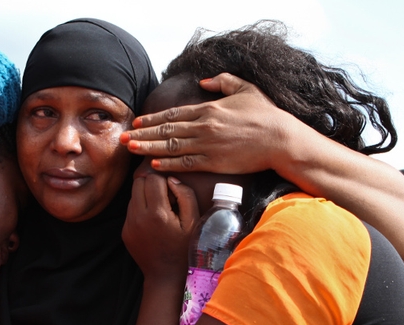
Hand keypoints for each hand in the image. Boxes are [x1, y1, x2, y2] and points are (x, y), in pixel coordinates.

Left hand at [120, 73, 296, 173]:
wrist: (280, 140)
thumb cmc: (266, 114)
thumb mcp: (245, 89)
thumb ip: (223, 82)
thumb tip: (204, 81)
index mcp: (208, 109)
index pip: (172, 114)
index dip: (151, 119)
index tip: (136, 122)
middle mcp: (204, 126)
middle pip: (165, 131)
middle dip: (141, 134)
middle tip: (122, 138)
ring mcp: (208, 145)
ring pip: (170, 147)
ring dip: (148, 148)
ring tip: (130, 149)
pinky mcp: (214, 162)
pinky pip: (186, 163)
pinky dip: (168, 163)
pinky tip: (153, 164)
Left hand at [122, 174, 198, 279]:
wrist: (166, 275)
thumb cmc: (184, 248)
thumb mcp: (193, 221)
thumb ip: (185, 195)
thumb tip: (171, 179)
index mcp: (157, 213)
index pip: (153, 178)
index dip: (164, 181)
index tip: (173, 194)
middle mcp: (138, 217)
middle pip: (138, 182)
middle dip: (152, 185)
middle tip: (165, 198)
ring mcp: (129, 225)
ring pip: (133, 195)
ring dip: (145, 197)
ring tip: (160, 211)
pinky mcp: (124, 231)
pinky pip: (131, 210)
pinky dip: (141, 210)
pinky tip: (153, 223)